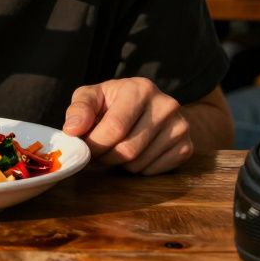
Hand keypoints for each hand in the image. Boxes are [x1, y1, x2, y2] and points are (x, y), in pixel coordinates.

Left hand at [62, 78, 193, 174]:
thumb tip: (72, 130)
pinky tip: (136, 153)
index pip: (115, 128)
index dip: (94, 144)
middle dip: (105, 157)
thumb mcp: (91, 97)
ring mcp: (180, 127)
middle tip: (98, 152)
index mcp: (140, 88)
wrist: (146, 108)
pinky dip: (138, 169)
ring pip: (139, 163)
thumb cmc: (112, 103)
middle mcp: (166, 105)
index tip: (84, 147)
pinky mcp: (186, 147)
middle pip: (127, 149)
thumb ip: (79, 109)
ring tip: (117, 148)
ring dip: (120, 164)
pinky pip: (154, 171)